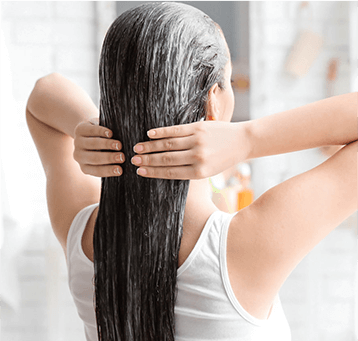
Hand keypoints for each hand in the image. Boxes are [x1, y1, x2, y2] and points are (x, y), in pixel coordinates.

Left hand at [73, 118, 124, 176]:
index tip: (120, 170)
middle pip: (94, 158)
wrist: (86, 133)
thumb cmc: (100, 150)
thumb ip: (109, 163)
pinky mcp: (79, 130)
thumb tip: (125, 165)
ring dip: (107, 145)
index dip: (109, 170)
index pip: (97, 171)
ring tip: (119, 145)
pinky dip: (101, 132)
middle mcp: (79, 157)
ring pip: (93, 144)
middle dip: (109, 158)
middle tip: (122, 157)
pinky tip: (110, 133)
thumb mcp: (102, 159)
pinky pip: (91, 131)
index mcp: (85, 167)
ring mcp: (77, 143)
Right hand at [132, 120, 250, 179]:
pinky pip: (176, 130)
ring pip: (168, 144)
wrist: (243, 141)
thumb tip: (165, 170)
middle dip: (148, 160)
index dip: (153, 172)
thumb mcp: (209, 171)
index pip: (170, 173)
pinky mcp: (199, 128)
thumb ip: (189, 170)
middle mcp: (197, 157)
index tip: (140, 172)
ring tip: (137, 148)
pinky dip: (161, 132)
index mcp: (199, 172)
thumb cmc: (223, 158)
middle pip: (166, 159)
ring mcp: (197, 141)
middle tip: (133, 160)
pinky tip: (150, 134)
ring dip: (150, 146)